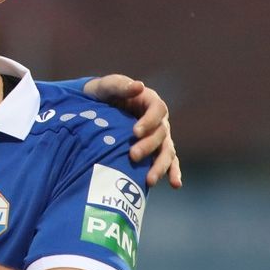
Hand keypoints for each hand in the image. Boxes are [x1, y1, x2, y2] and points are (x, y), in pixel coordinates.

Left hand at [83, 74, 182, 188]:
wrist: (94, 108)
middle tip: (132, 155)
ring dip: (161, 166)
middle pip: (161, 134)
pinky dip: (173, 172)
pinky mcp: (155, 150)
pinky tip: (174, 184)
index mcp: (150, 101)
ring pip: (167, 151)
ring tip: (149, 180)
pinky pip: (169, 162)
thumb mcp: (107, 86)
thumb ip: (120, 85)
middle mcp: (159, 120)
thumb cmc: (101, 94)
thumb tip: (139, 86)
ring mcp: (159, 137)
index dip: (149, 121)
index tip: (135, 132)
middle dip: (149, 146)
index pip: (158, 110)